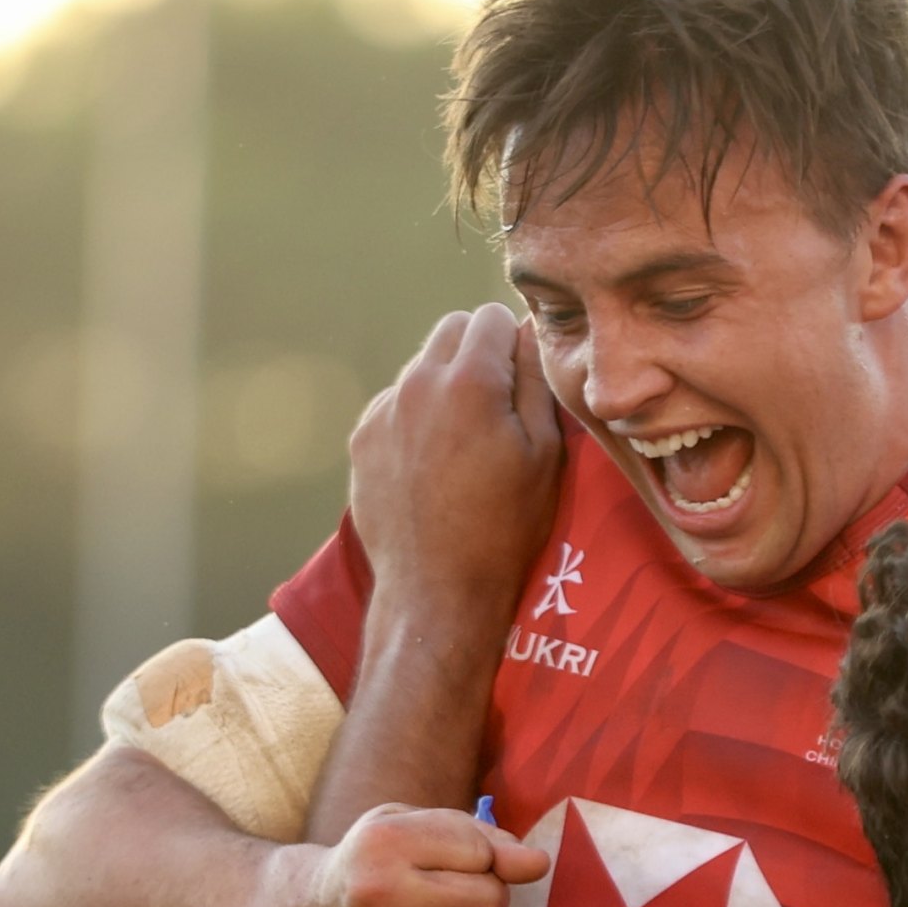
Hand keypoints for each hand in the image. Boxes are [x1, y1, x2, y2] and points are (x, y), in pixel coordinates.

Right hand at [280, 804, 553, 906]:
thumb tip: (539, 865)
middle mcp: (377, 892)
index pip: (482, 852)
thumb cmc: (379, 866)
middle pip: (489, 899)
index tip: (451, 865)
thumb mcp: (416, 829)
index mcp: (384, 841)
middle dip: (484, 898)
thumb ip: (483, 837)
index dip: (481, 859)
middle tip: (450, 901)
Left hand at [350, 304, 565, 618]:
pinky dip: (416, 420)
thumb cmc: (505, 527)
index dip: (512, 343)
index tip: (521, 381)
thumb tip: (528, 335)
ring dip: (444, 388)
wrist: (437, 590)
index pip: (490, 316)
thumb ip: (536, 382)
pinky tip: (432, 466)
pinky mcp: (363, 439)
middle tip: (496, 407)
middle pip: (451, 330)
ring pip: (421, 368)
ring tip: (462, 446)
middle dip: (476, 353)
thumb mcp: (544, 455)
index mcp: (470, 380)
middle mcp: (419, 382)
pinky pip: (395, 406)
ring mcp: (384, 410)